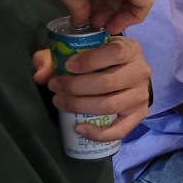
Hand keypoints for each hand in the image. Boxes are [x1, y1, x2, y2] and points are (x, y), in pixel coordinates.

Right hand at [32, 0, 152, 34]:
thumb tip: (79, 20)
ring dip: (118, 14)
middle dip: (109, 10)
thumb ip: (78, 4)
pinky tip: (116, 25)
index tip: (90, 15)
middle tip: (95, 24)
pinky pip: (144, 1)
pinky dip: (133, 16)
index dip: (102, 1)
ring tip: (101, 26)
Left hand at [33, 37, 151, 140]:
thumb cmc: (98, 59)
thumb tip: (41, 76)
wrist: (122, 73)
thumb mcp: (78, 51)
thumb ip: (54, 58)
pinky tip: (78, 128)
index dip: (90, 60)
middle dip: (76, 86)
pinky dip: (98, 133)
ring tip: (59, 102)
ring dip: (80, 106)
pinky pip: (120, 130)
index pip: (114, 53)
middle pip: (108, 82)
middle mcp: (140, 72)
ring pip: (111, 105)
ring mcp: (141, 96)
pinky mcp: (139, 115)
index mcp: (129, 49)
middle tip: (54, 86)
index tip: (67, 66)